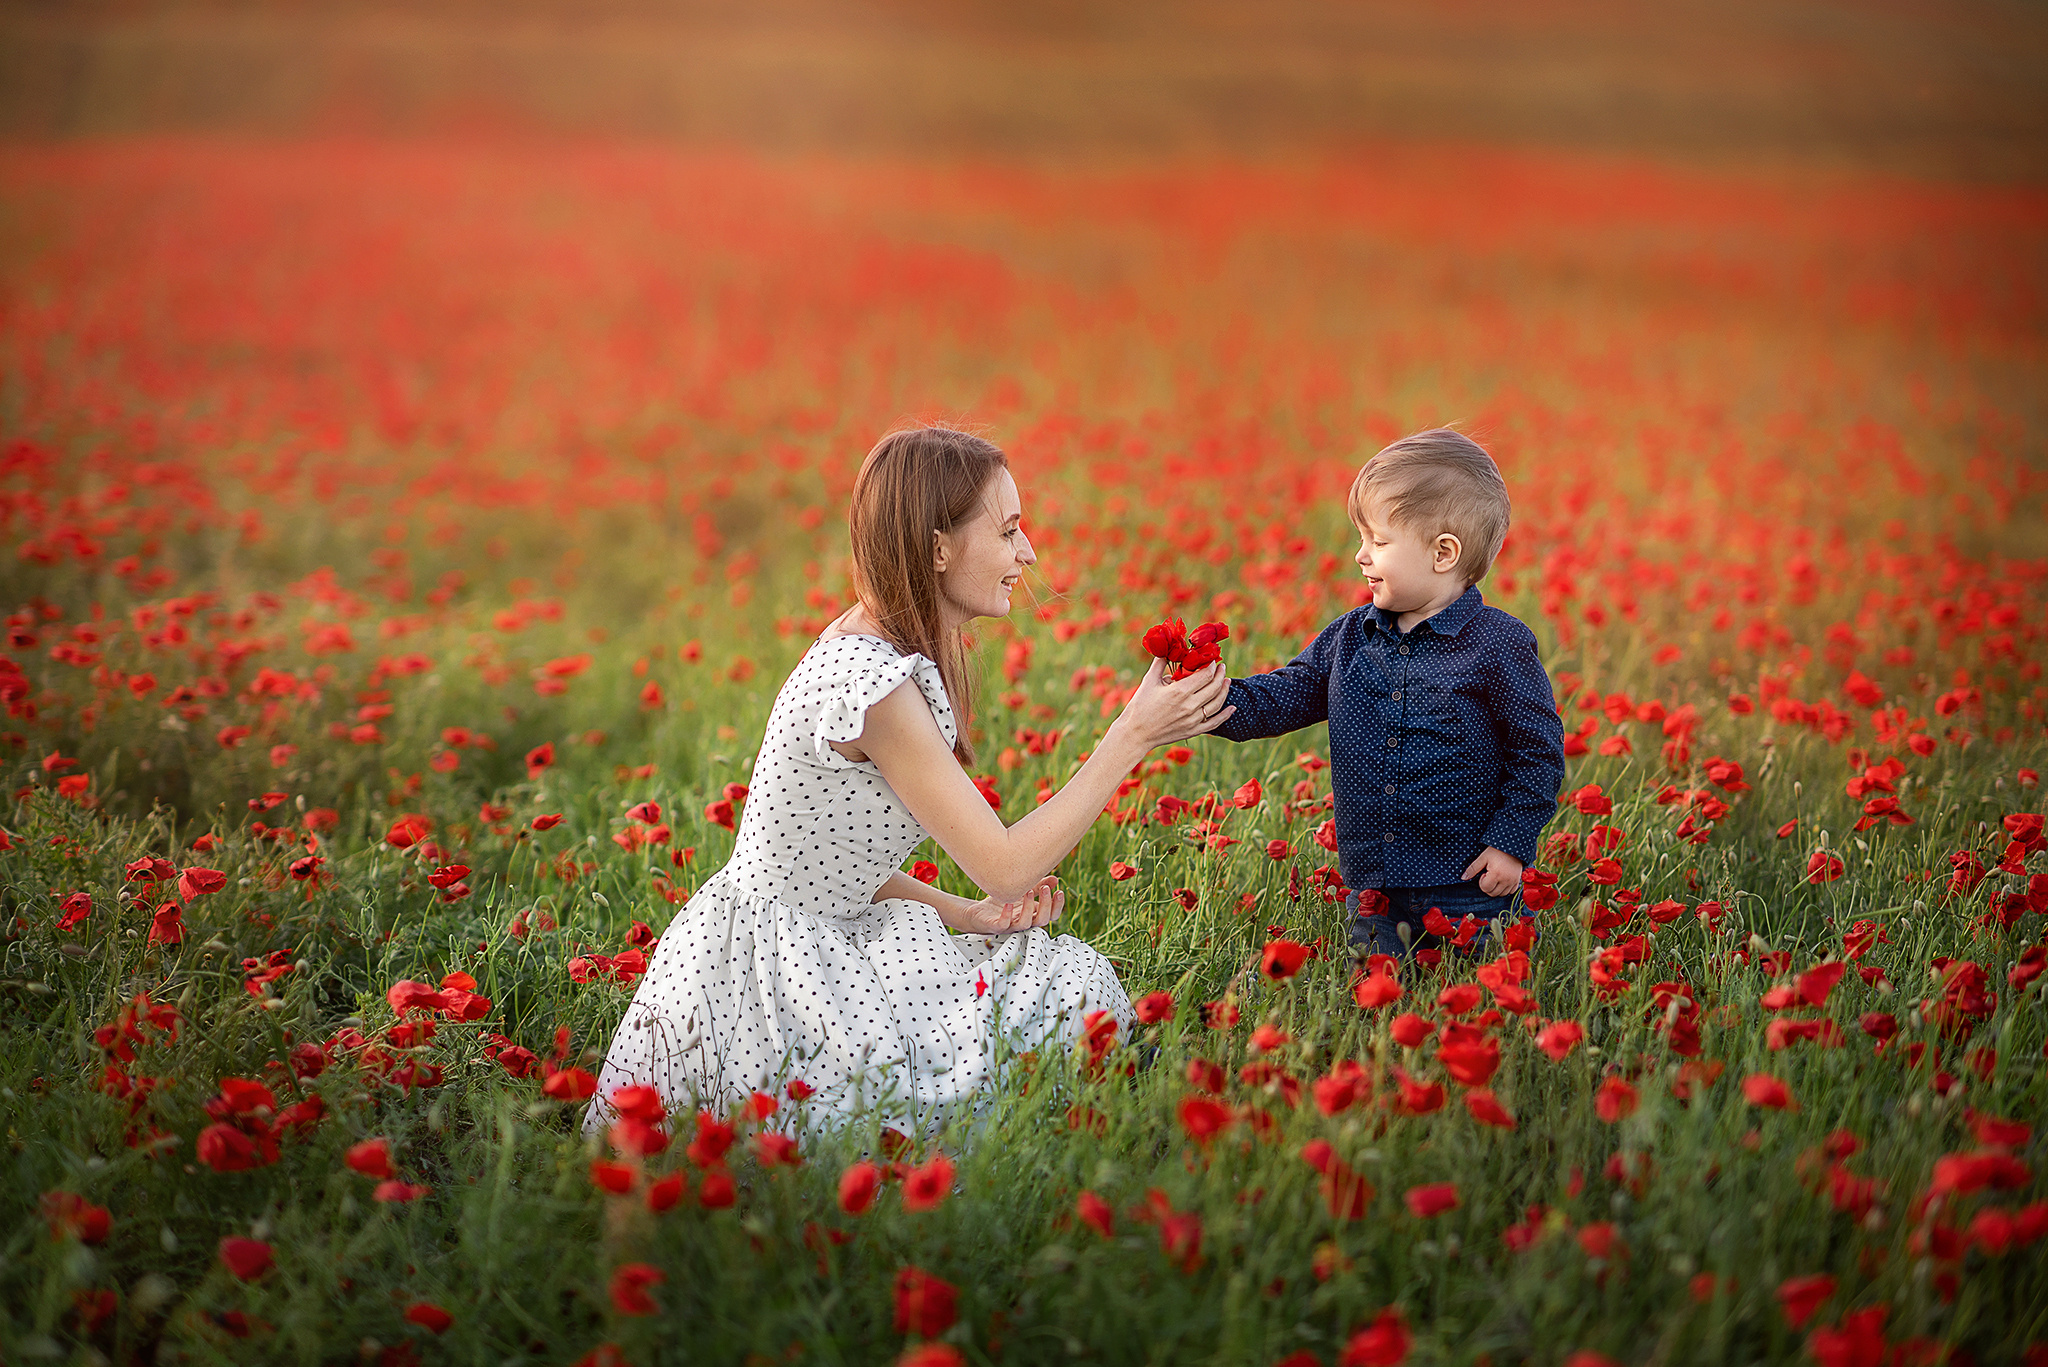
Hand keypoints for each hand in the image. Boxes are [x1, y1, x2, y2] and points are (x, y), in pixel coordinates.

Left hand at [949, 875, 1064, 935]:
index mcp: (1032, 914)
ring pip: (1025, 923)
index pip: (1051, 915)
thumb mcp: (1021, 892)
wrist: (978, 913)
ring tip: (1028, 892)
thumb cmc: (1001, 904)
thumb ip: (1037, 886)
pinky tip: (1008, 903)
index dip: (1057, 905)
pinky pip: (1004, 924)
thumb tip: (1055, 879)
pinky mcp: (997, 926)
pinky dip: (1007, 915)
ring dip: (1029, 908)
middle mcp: (1024, 921)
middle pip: (1042, 920)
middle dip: (1046, 905)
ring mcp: (1011, 925)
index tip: (1059, 891)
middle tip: (1046, 889)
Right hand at [1112, 657, 1235, 752]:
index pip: (1205, 675)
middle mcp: (1189, 706)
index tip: (1212, 660)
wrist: (1135, 734)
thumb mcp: (1149, 681)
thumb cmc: (1139, 706)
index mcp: (1179, 691)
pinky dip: (1225, 715)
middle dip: (1220, 675)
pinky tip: (1233, 707)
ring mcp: (1193, 720)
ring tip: (1227, 681)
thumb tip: (1168, 646)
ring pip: (1217, 703)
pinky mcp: (1192, 731)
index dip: (1212, 666)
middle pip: (1214, 687)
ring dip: (1225, 690)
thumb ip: (1160, 662)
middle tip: (1222, 667)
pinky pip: (1214, 723)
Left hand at [1462, 846, 1523, 898]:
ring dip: (1496, 888)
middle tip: (1489, 874)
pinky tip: (1502, 879)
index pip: (1485, 888)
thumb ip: (1473, 869)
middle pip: (1492, 893)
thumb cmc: (1496, 850)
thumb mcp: (1483, 858)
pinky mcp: (1518, 881)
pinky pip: (1510, 892)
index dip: (1482, 881)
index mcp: (1496, 874)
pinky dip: (1505, 889)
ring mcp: (1513, 882)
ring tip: (1495, 876)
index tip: (1485, 872)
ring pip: (1501, 894)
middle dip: (1488, 886)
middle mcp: (1506, 880)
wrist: (1513, 845)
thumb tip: (1463, 878)